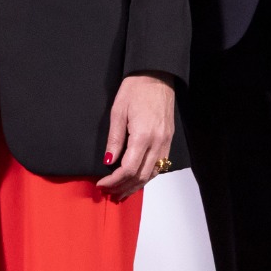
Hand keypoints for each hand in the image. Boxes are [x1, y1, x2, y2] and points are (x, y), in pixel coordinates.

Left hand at [96, 72, 176, 199]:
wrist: (156, 77)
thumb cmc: (135, 90)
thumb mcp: (117, 113)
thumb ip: (114, 140)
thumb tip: (107, 161)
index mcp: (143, 136)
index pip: (128, 169)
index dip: (114, 181)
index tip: (101, 185)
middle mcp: (158, 143)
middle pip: (141, 176)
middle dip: (123, 187)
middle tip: (109, 193)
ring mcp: (166, 143)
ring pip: (152, 174)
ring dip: (136, 186)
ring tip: (121, 193)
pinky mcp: (168, 141)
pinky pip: (159, 166)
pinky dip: (146, 176)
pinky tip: (136, 180)